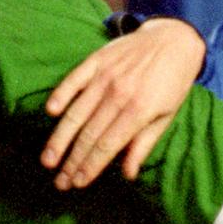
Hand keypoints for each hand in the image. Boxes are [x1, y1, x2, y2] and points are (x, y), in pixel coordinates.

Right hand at [40, 17, 204, 188]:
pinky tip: (51, 113)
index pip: (108, 145)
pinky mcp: (96, 61)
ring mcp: (105, 76)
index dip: (91, 166)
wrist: (174, 41)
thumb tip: (129, 174)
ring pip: (77, 112)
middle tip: (59, 182)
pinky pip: (73, 80)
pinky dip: (61, 95)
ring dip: (61, 138)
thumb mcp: (166, 116)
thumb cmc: (172, 84)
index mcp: (139, 111)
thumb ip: (144, 144)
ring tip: (48, 159)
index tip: (78, 183)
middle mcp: (119, 94)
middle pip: (89, 134)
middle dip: (72, 161)